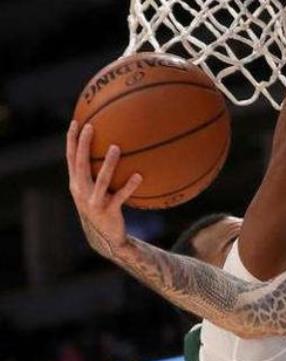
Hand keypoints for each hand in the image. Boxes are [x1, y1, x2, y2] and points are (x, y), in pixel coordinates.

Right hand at [66, 120, 141, 258]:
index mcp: (76, 184)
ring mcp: (94, 202)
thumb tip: (111, 146)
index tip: (76, 122)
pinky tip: (139, 176)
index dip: (71, 140)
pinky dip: (129, 186)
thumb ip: (96, 172)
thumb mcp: (94, 190)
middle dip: (84, 145)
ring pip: (101, 180)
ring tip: (116, 147)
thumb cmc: (102, 208)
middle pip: (81, 164)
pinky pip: (120, 196)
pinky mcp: (108, 211)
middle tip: (91, 127)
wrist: (105, 238)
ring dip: (109, 164)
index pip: (70, 158)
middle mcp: (81, 191)